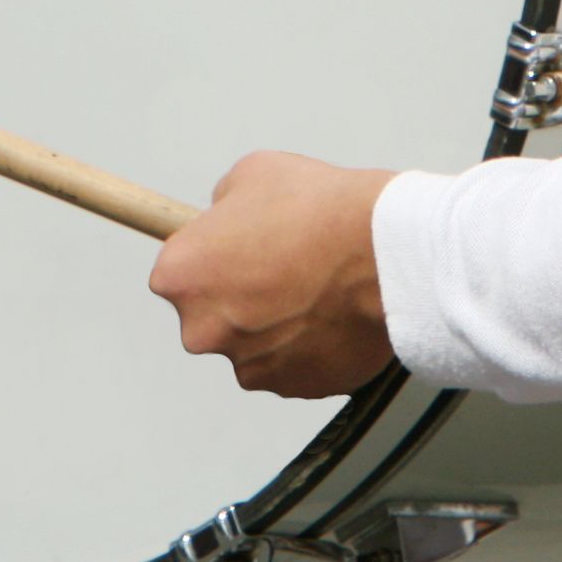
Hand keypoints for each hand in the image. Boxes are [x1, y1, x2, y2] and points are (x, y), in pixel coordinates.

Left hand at [149, 152, 396, 398]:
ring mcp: (250, 365)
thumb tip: (227, 222)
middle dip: (240, 297)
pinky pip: (293, 365)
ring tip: (316, 288)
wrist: (383, 251)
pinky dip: (308, 346)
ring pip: (254, 344)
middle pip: (212, 315)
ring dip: (276, 323)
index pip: (178, 272)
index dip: (211, 257)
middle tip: (281, 267)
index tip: (237, 248)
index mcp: (180, 276)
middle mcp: (203, 330)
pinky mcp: (294, 387)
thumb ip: (223, 206)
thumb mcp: (251, 174)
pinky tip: (332, 313)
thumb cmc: (319, 209)